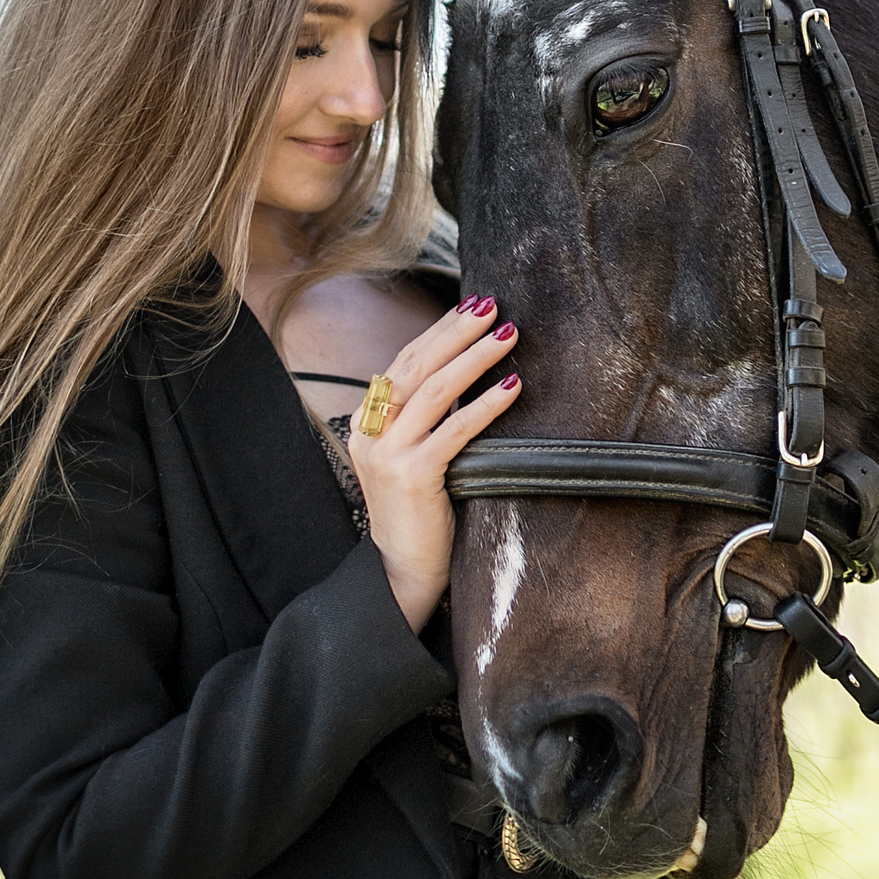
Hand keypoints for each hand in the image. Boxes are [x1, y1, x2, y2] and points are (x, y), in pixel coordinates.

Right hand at [349, 297, 521, 631]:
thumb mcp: (414, 459)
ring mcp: (387, 455)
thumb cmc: (419, 516)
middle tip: (491, 305)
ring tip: (507, 335)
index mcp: (367, 424)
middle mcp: (370, 434)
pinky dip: (484, 405)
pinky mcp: (410, 478)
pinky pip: (452, 431)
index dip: (438, 332)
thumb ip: (426, 421)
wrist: (400, 574)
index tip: (471, 307)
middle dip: (455, 331)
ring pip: (431, 391)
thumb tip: (469, 374)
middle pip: (415, 366)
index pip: (403, 363)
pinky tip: (511, 386)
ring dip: (473, 358)